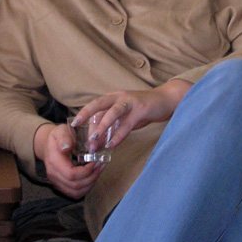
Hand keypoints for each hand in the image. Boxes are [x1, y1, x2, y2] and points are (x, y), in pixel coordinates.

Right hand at [35, 123, 102, 198]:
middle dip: (92, 177)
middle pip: (75, 186)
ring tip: (97, 171)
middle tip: (100, 166)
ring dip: (90, 184)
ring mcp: (56, 182)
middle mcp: (53, 175)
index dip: (86, 171)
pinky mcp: (60, 186)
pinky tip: (91, 178)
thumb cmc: (58, 137)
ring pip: (76, 193)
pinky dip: (85, 189)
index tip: (95, 161)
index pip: (71, 174)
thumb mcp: (61, 131)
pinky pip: (74, 194)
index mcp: (53, 161)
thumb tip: (66, 147)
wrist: (48, 145)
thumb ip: (64, 138)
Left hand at [71, 80, 191, 151]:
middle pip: (99, 103)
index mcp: (114, 97)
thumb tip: (100, 141)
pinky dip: (118, 135)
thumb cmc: (144, 110)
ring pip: (112, 112)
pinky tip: (112, 144)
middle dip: (86, 113)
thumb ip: (113, 126)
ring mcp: (130, 102)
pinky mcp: (141, 110)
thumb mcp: (126, 116)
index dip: (86, 117)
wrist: (166, 100)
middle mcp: (119, 97)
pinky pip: (127, 124)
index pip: (96, 107)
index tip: (76, 127)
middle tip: (76, 125)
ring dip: (102, 126)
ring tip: (94, 139)